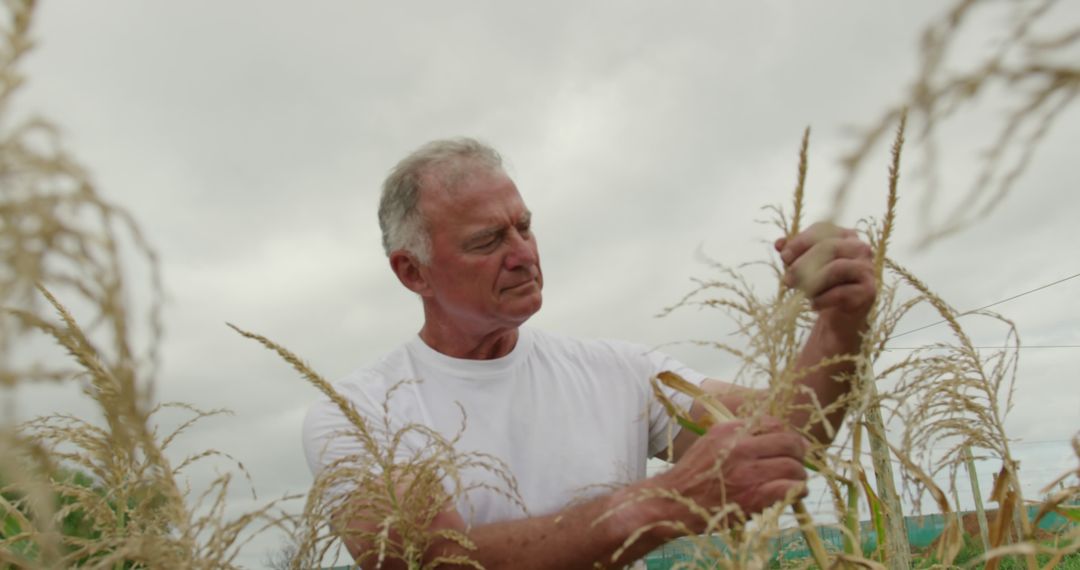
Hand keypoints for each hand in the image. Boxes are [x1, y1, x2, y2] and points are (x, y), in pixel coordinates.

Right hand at [657, 417, 807, 528]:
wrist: (672, 502)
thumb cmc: (693, 475)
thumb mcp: (709, 443)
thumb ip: (736, 436)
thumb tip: (771, 436)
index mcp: (728, 430)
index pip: (774, 423)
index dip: (786, 435)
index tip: (786, 446)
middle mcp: (739, 447)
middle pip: (789, 442)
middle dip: (799, 453)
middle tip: (796, 462)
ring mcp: (747, 472)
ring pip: (794, 466)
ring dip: (798, 475)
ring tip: (793, 481)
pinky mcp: (753, 497)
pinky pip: (791, 489)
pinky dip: (797, 491)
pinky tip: (792, 494)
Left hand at [774, 222, 874, 324]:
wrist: (838, 316)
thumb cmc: (820, 285)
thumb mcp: (803, 267)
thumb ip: (791, 253)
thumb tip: (779, 243)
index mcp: (845, 236)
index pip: (823, 230)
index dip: (800, 242)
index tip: (783, 256)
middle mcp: (860, 248)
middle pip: (829, 247)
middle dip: (803, 264)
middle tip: (787, 280)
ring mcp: (866, 269)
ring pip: (836, 268)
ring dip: (813, 282)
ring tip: (800, 292)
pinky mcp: (868, 291)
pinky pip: (841, 293)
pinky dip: (822, 300)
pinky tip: (813, 305)